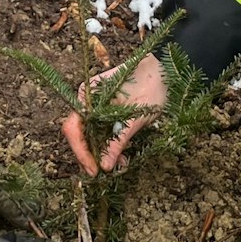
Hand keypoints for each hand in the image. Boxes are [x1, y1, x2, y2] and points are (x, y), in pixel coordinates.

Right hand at [61, 53, 165, 174]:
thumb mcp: (137, 116)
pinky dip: (108, 144)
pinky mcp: (104, 110)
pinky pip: (100, 130)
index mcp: (88, 94)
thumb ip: (119, 140)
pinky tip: (121, 154)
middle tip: (107, 172)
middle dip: (92, 155)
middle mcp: (87, 99)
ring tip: (120, 163)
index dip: (81, 152)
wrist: (166, 69)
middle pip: (79, 134)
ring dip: (101, 152)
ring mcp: (94, 104)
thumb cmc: (153, 85)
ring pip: (90, 135)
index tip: (94, 170)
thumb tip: (105, 165)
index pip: (73, 128)